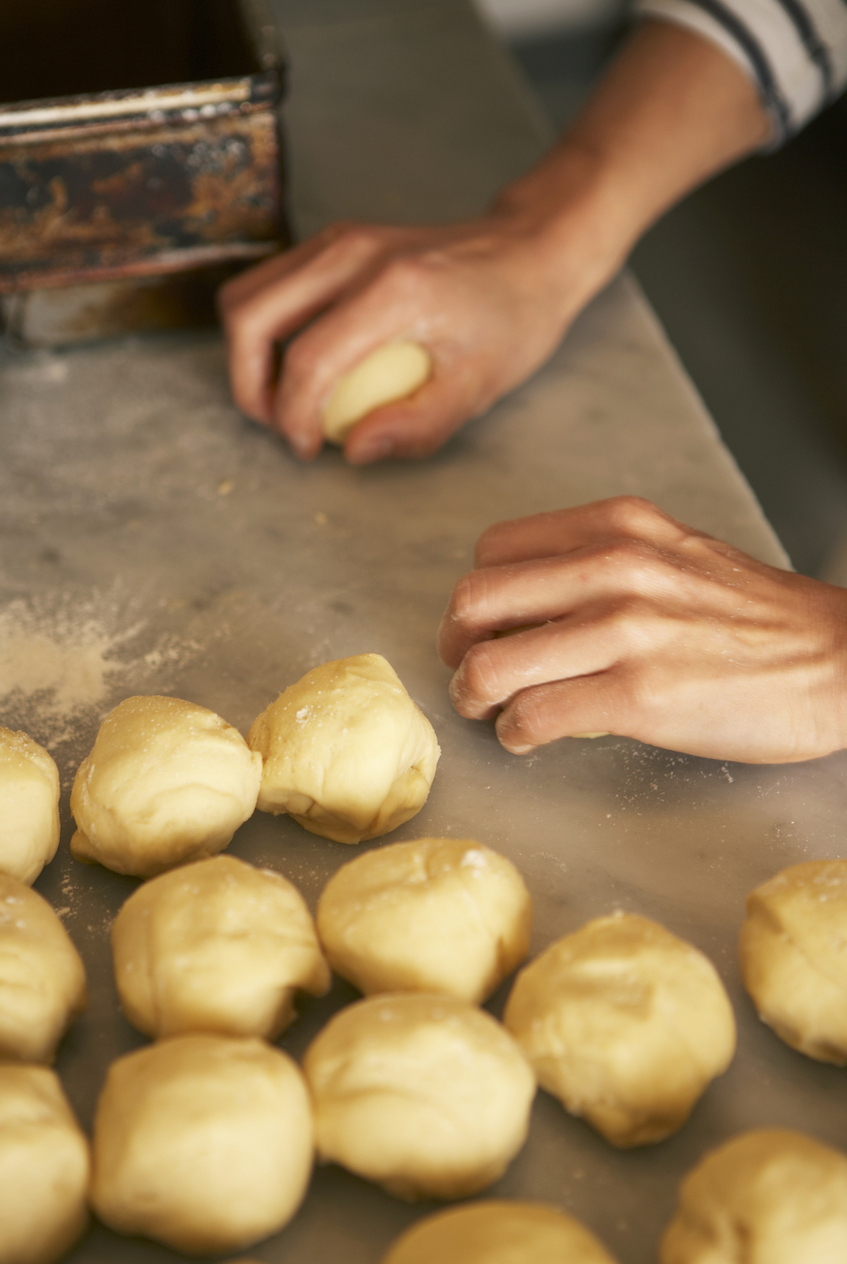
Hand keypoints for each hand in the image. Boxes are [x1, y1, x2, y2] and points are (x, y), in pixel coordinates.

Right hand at [218, 192, 609, 465]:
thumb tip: (354, 450)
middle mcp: (353, 253)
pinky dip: (268, 332)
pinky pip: (272, 286)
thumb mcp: (479, 387)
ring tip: (284, 401)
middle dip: (249, 385)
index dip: (293, 419)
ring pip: (247, 295)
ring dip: (250, 357)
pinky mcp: (334, 242)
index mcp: (394, 290)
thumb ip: (417, 425)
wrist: (529, 252)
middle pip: (250, 315)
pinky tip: (300, 369)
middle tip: (281, 426)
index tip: (307, 449)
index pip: (308, 360)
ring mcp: (338, 240)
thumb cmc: (513, 318)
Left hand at [437, 497, 846, 763]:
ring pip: (492, 664)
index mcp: (617, 527)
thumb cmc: (755, 616)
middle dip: (455, 646)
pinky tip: (530, 737)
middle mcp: (614, 568)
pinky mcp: (639, 698)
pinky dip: (517, 733)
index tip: (481, 627)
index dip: (474, 596)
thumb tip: (530, 604)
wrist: (838, 658)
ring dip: (474, 696)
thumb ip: (602, 563)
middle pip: (474, 601)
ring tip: (491, 712)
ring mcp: (626, 633)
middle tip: (466, 673)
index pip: (494, 549)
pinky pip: (535, 717)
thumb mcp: (675, 555)